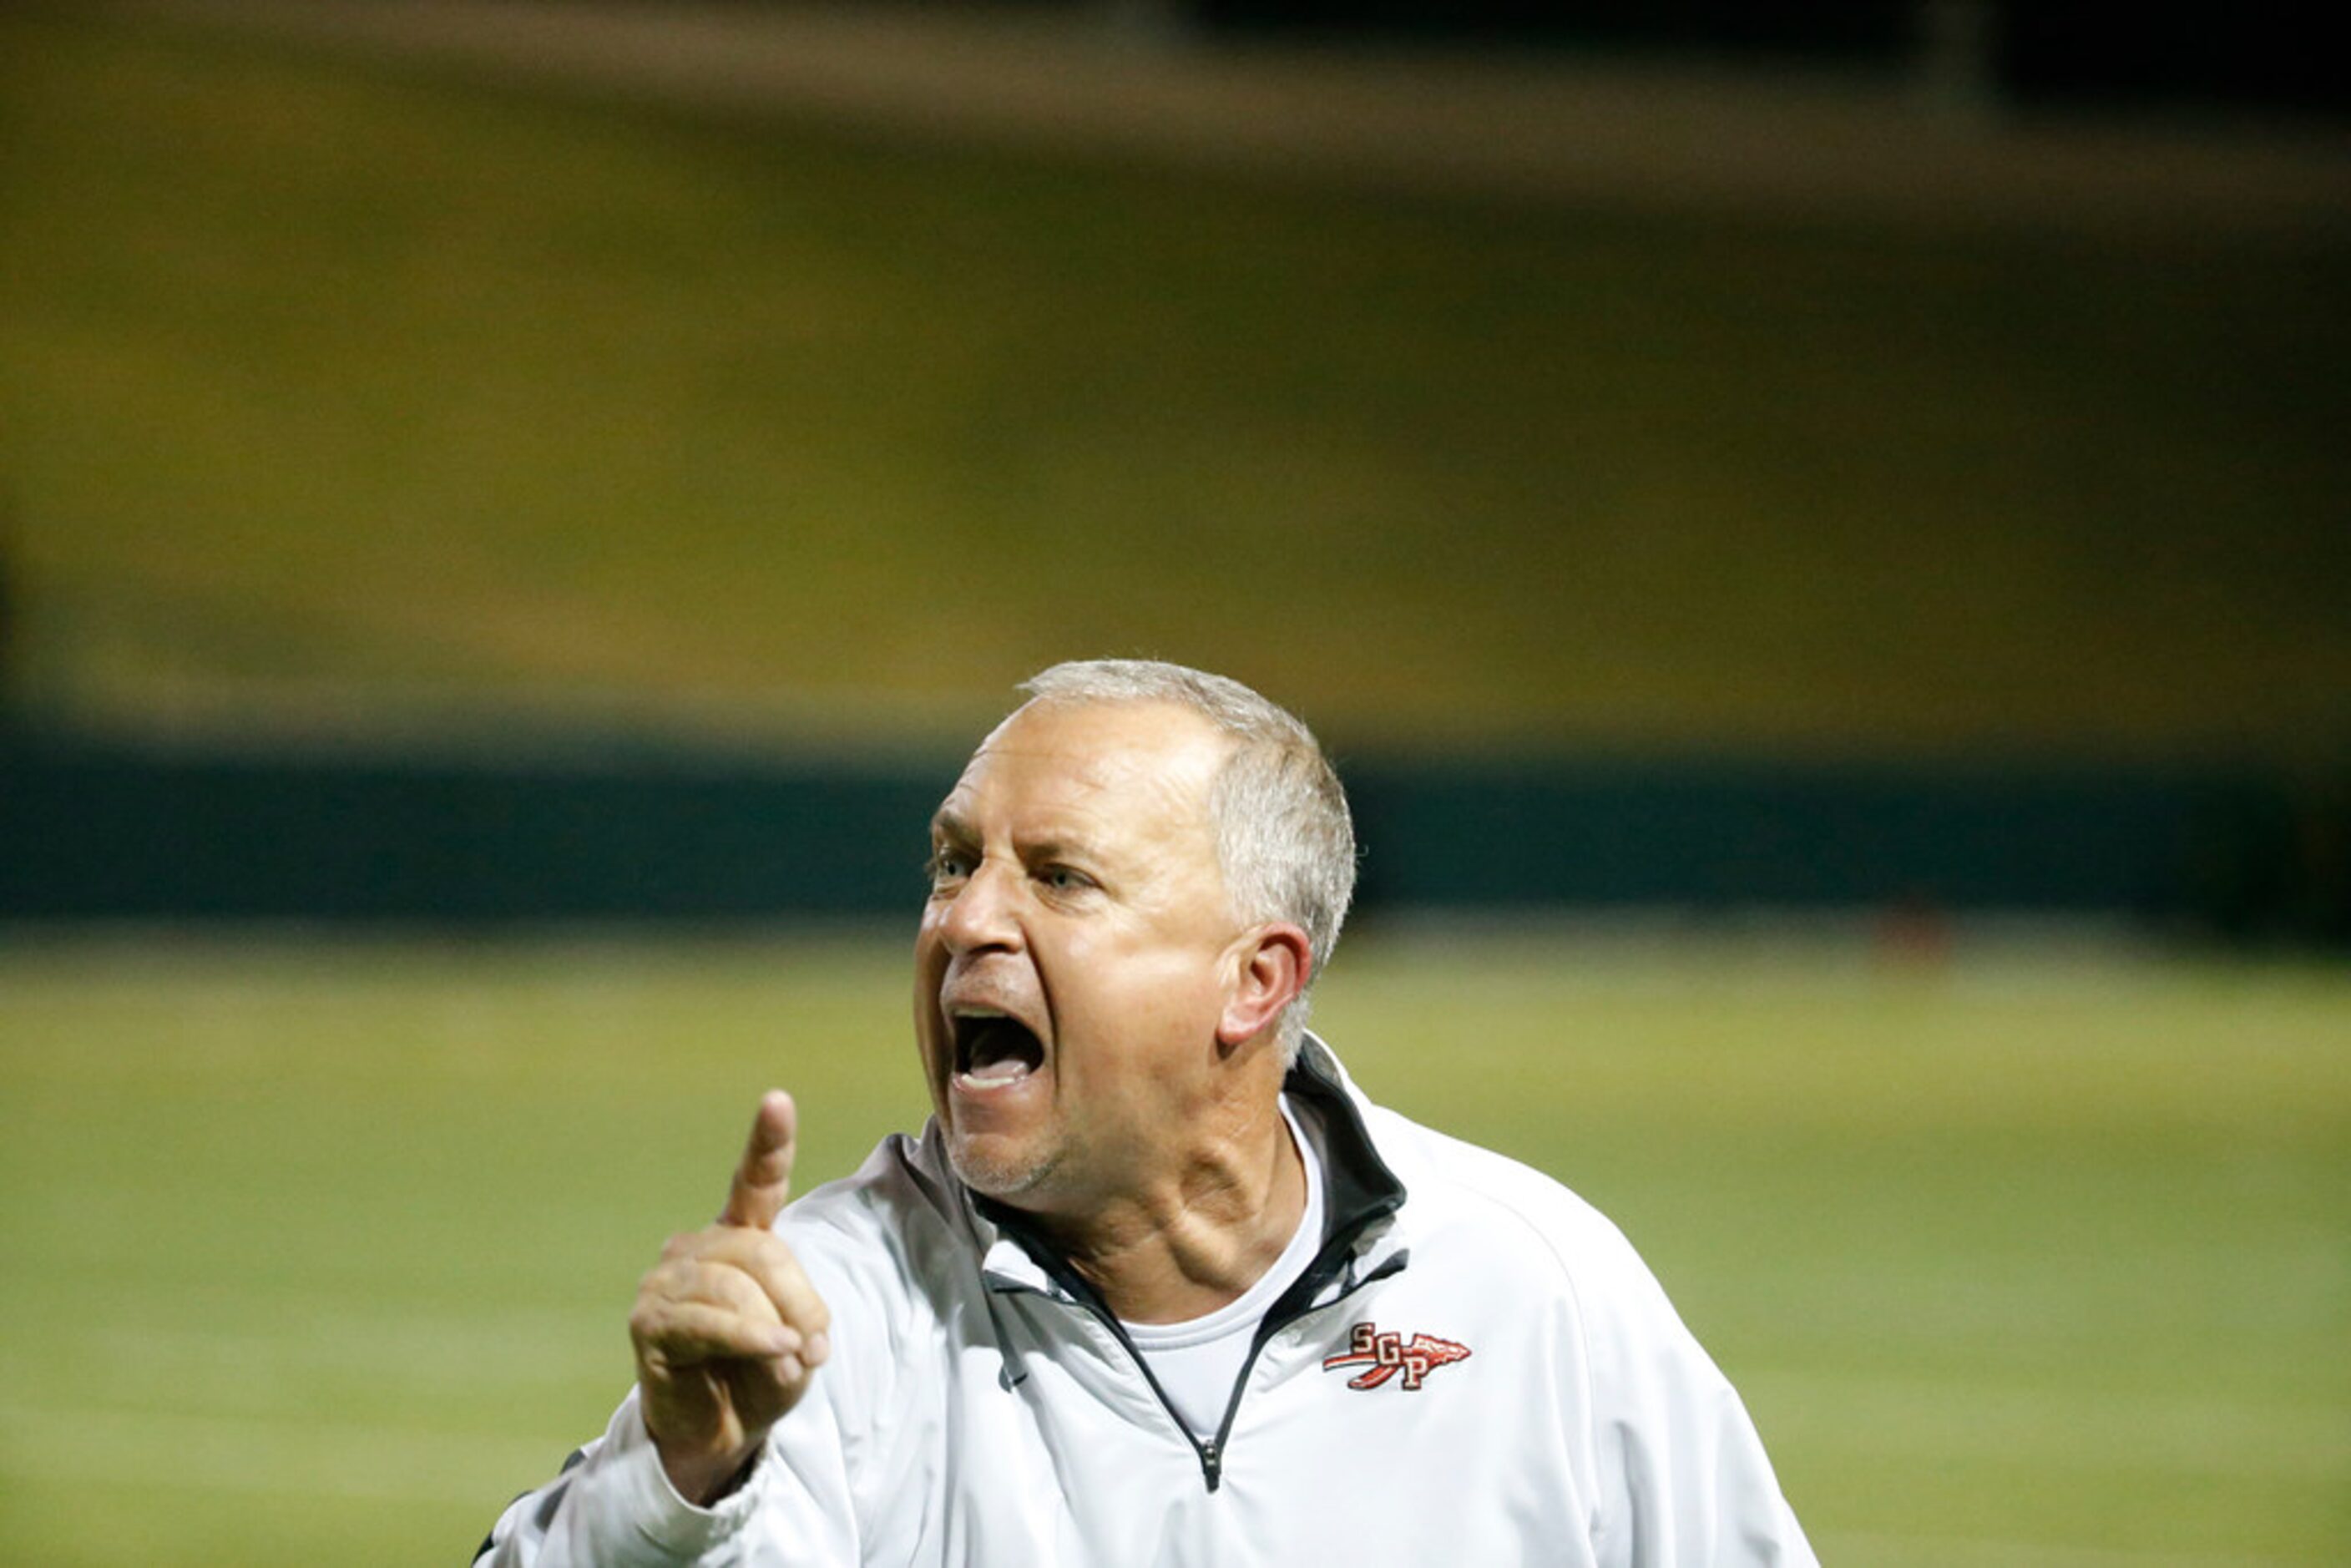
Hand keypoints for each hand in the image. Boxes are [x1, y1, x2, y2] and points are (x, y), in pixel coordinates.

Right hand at [629, 1091, 832, 1504]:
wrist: (715, 1430)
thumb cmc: (759, 1373)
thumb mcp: (800, 1344)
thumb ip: (801, 1322)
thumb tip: (789, 1337)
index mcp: (740, 1236)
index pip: (755, 1182)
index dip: (768, 1141)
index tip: (777, 1100)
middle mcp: (698, 1247)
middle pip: (764, 1252)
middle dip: (800, 1302)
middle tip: (813, 1347)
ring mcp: (667, 1281)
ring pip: (737, 1287)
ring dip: (775, 1328)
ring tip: (788, 1359)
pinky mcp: (650, 1322)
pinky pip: (708, 1320)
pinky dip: (749, 1337)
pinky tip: (772, 1350)